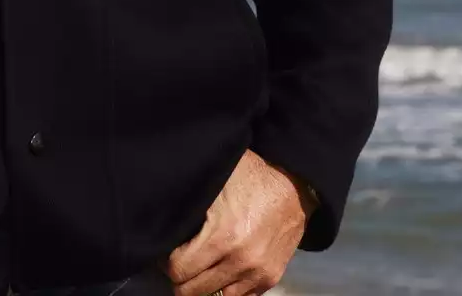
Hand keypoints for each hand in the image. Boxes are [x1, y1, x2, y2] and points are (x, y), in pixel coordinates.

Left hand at [166, 150, 313, 295]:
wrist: (297, 185)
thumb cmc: (252, 176)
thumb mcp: (217, 179)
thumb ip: (192, 203)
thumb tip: (163, 216)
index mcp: (223, 237)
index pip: (178, 270)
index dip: (167, 262)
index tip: (168, 252)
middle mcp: (240, 261)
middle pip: (191, 291)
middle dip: (181, 277)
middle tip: (182, 262)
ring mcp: (257, 274)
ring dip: (204, 286)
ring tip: (200, 269)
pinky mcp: (270, 278)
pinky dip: (226, 289)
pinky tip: (221, 274)